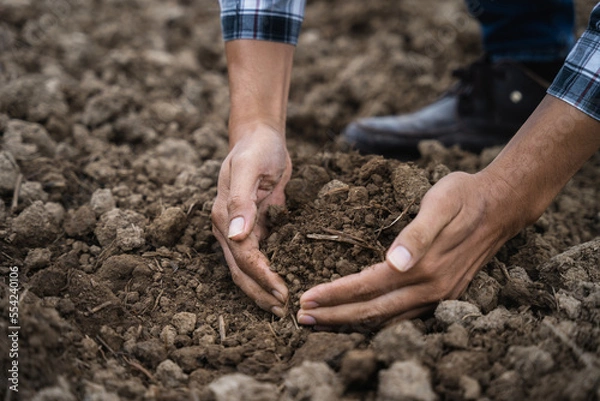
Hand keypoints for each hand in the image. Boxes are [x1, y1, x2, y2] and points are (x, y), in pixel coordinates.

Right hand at [212, 123, 291, 316]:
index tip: (283, 293)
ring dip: (263, 288)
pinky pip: (261, 254)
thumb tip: (234, 236)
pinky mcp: (257, 225)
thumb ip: (241, 202)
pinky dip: (270, 271)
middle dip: (261, 293)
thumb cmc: (255, 149)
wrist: (260, 136)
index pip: (244, 259)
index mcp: (223, 218)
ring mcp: (242, 229)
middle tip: (284, 312)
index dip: (262, 279)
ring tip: (282, 306)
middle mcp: (229, 228)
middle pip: (242, 271)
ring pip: (249, 268)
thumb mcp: (249, 170)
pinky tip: (285, 280)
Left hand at [296, 171, 523, 327]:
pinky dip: (375, 321)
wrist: (502, 205)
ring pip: (387, 319)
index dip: (335, 294)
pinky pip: (402, 316)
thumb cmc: (464, 197)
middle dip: (334, 316)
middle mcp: (431, 288)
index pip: (367, 287)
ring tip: (322, 322)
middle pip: (373, 311)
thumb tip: (395, 262)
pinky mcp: (444, 295)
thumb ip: (417, 234)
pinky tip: (360, 318)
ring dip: (351, 322)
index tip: (307, 297)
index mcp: (424, 267)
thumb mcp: (439, 204)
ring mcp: (440, 296)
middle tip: (302, 317)